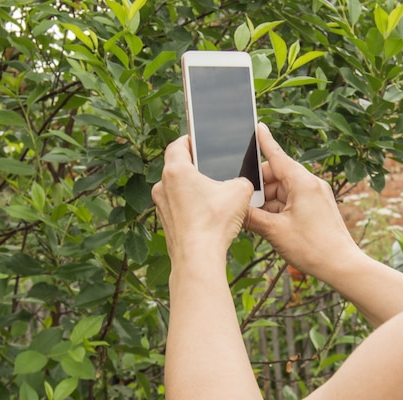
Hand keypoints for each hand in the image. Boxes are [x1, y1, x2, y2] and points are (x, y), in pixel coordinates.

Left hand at [152, 135, 253, 266]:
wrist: (198, 257)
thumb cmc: (214, 221)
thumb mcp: (239, 191)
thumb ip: (240, 179)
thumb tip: (240, 184)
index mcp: (175, 171)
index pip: (177, 145)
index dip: (189, 140)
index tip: (198, 140)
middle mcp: (162, 186)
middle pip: (177, 168)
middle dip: (194, 166)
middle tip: (210, 167)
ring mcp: (161, 206)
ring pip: (177, 190)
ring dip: (192, 189)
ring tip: (213, 195)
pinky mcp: (165, 223)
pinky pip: (178, 208)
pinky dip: (190, 207)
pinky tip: (207, 215)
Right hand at [245, 124, 360, 279]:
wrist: (341, 266)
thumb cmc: (312, 247)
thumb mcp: (274, 231)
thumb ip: (251, 216)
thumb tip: (234, 208)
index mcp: (302, 183)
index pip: (278, 156)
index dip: (265, 142)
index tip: (257, 126)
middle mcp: (310, 185)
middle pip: (276, 176)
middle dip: (258, 188)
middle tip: (243, 204)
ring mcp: (314, 196)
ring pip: (281, 191)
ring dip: (266, 202)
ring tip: (257, 222)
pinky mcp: (315, 208)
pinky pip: (289, 201)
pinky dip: (276, 209)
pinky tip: (268, 225)